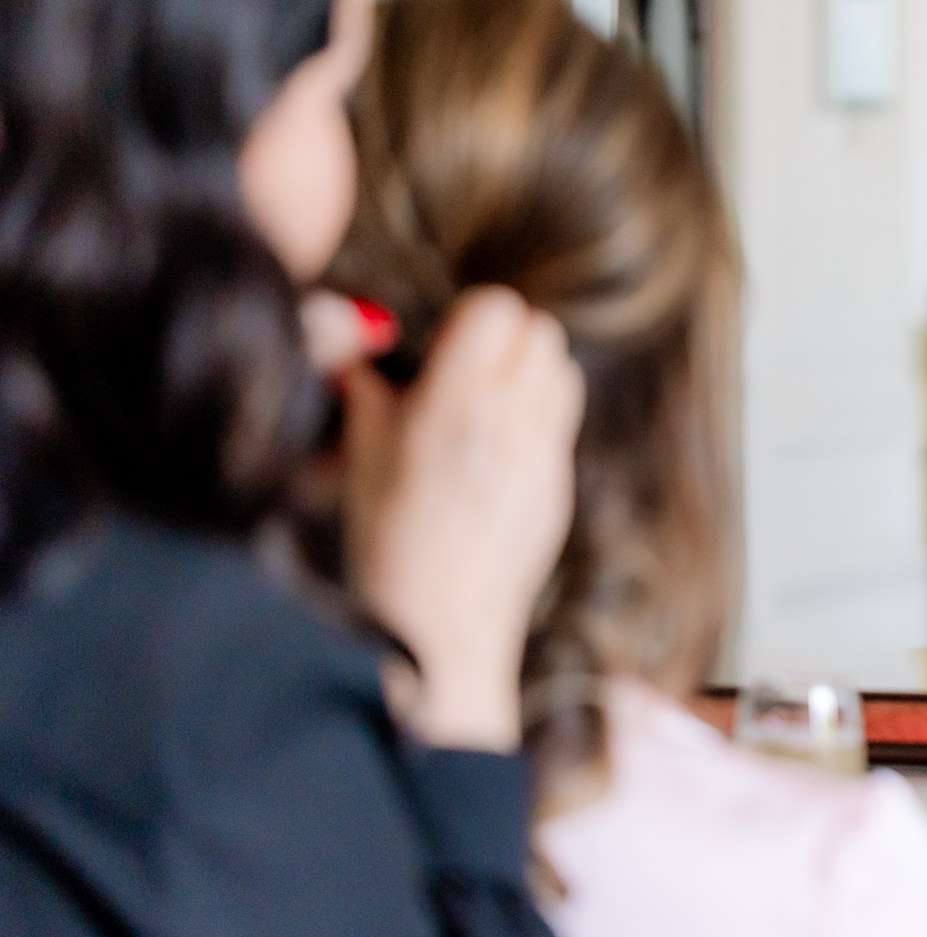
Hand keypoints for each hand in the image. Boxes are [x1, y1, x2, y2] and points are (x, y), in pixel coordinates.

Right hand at [341, 287, 585, 751]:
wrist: (439, 627)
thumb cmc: (386, 542)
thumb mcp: (359, 455)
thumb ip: (365, 389)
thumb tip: (355, 349)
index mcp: (457, 402)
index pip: (496, 308)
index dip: (468, 317)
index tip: (442, 345)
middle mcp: (512, 421)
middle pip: (540, 331)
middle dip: (504, 338)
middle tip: (465, 370)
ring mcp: (545, 454)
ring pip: (561, 370)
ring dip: (529, 371)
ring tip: (485, 405)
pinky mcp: (559, 484)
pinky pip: (562, 422)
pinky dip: (538, 416)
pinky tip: (497, 449)